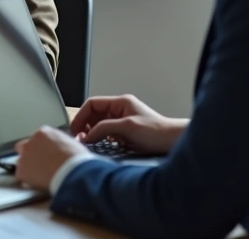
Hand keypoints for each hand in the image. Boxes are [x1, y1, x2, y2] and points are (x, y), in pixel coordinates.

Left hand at [15, 125, 90, 190]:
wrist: (73, 173)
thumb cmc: (77, 160)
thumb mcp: (71, 143)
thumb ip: (59, 143)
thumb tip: (60, 149)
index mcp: (43, 133)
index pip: (37, 138)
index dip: (42, 148)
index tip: (46, 155)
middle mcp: (30, 142)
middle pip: (24, 147)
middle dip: (30, 155)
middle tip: (40, 165)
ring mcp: (24, 157)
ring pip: (22, 162)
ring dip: (29, 168)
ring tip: (42, 177)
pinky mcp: (21, 171)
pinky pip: (21, 176)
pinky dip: (27, 180)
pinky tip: (38, 183)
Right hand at [71, 94, 186, 154]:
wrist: (174, 143)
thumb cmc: (156, 131)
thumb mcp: (126, 127)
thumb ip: (104, 128)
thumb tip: (86, 135)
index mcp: (120, 102)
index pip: (92, 104)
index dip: (81, 116)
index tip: (75, 130)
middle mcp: (120, 110)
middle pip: (94, 115)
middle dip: (85, 126)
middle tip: (80, 139)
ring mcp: (123, 122)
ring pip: (99, 126)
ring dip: (93, 134)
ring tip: (89, 144)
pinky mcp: (126, 133)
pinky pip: (107, 135)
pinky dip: (102, 140)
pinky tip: (102, 146)